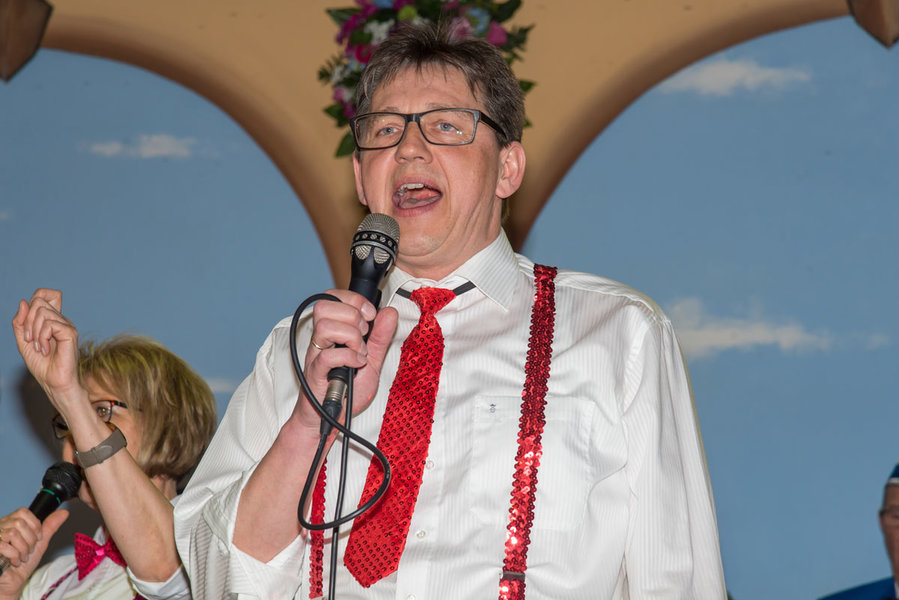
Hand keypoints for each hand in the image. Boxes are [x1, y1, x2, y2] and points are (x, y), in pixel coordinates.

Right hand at [0, 508, 68, 598]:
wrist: (13, 582)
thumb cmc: (23, 564)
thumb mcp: (40, 543)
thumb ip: (50, 527)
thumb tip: (63, 513)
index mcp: (10, 523)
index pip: (23, 512)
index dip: (34, 526)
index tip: (37, 539)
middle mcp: (0, 528)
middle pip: (20, 523)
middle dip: (30, 540)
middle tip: (28, 551)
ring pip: (13, 533)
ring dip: (23, 549)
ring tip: (22, 557)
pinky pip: (4, 546)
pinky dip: (14, 556)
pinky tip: (14, 562)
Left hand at [11, 289, 81, 403]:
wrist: (53, 383)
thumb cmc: (42, 365)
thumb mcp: (23, 341)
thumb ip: (20, 323)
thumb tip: (23, 301)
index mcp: (52, 320)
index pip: (45, 294)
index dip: (34, 299)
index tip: (28, 323)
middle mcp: (61, 320)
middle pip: (39, 302)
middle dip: (27, 320)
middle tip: (29, 339)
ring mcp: (67, 326)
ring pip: (42, 312)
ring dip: (34, 332)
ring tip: (38, 347)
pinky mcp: (70, 334)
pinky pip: (50, 325)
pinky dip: (42, 337)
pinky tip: (45, 350)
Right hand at [299, 289, 397, 431]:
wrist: (330, 418)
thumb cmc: (347, 391)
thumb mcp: (372, 361)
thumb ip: (381, 338)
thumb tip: (389, 312)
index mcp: (332, 331)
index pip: (333, 296)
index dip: (354, 299)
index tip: (370, 315)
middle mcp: (321, 339)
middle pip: (325, 306)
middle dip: (353, 316)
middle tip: (363, 336)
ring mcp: (316, 355)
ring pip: (324, 326)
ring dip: (351, 337)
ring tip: (359, 352)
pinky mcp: (315, 373)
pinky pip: (328, 356)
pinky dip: (349, 357)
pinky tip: (357, 365)